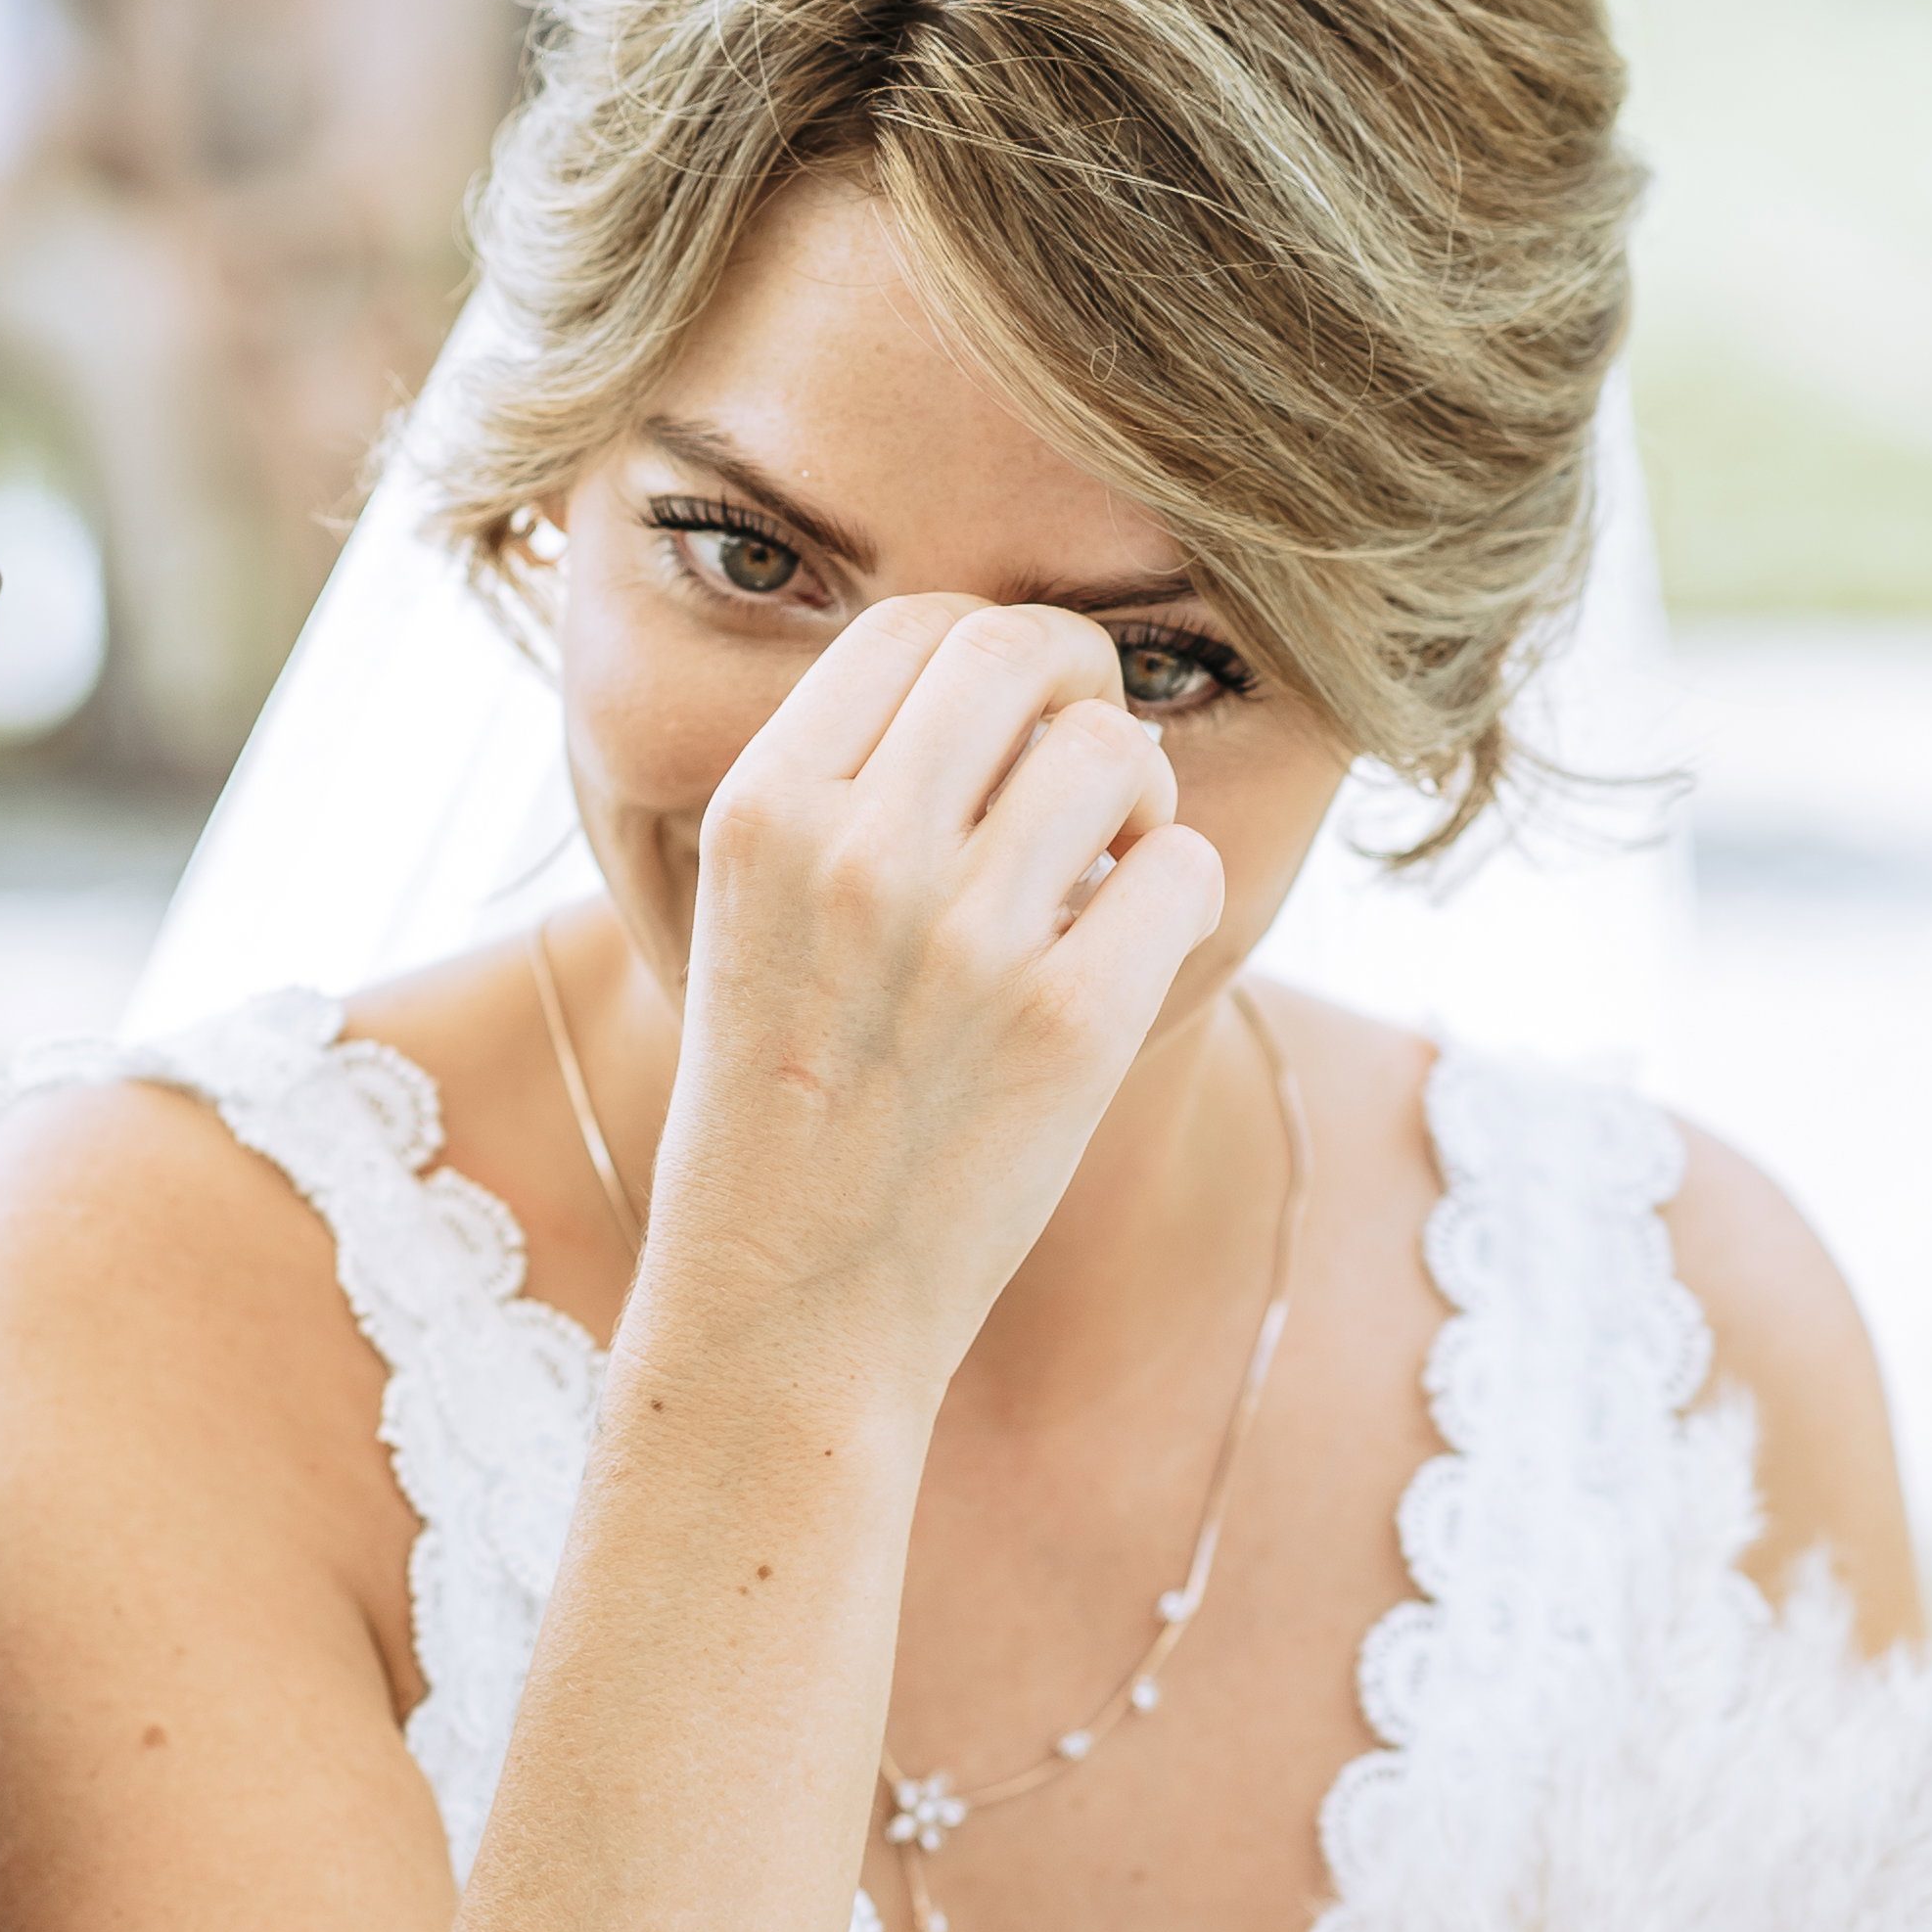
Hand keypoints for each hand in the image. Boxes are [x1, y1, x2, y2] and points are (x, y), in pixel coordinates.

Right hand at [644, 595, 1227, 1376]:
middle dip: (1078, 689)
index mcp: (761, 811)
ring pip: (1117, 750)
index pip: (915, 624)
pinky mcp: (1068, 1024)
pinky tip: (1120, 953)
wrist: (782, 1307)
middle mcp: (854, 854)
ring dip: (1137, 799)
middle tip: (1080, 773)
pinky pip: (1182, 867)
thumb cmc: (777, 1105)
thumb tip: (1002, 680)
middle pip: (1023, 652)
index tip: (1005, 729)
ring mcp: (964, 939)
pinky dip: (1175, 896)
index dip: (988, 655)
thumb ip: (846, 792)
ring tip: (1101, 874)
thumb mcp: (750, 916)